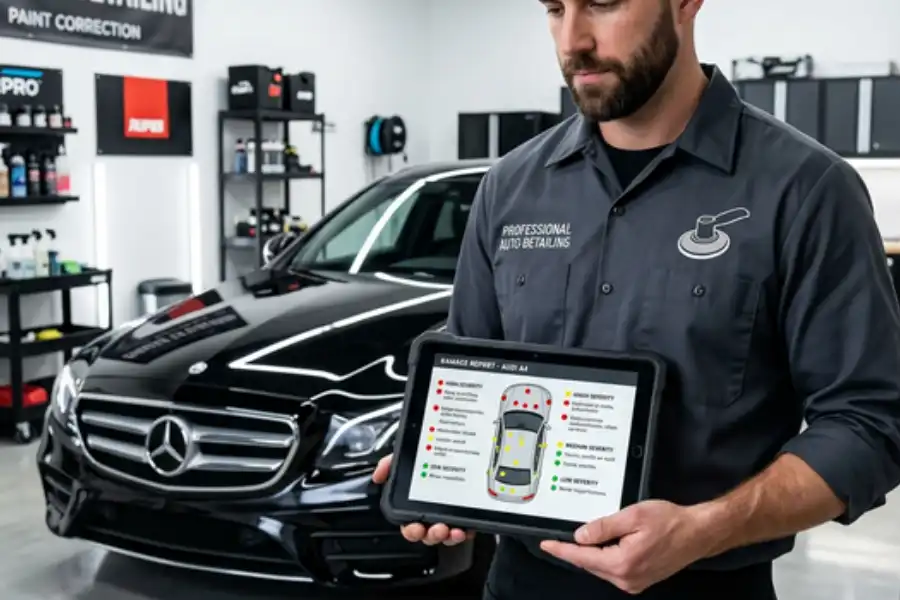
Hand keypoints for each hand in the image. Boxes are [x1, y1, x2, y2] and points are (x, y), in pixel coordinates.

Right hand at [372, 455, 472, 545]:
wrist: (453, 448)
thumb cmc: (426, 459)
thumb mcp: (406, 457)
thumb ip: (389, 464)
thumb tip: (378, 476)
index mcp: (415, 506)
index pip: (410, 526)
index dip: (412, 530)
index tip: (416, 528)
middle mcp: (431, 514)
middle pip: (429, 535)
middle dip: (433, 535)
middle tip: (438, 529)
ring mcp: (449, 517)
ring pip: (447, 536)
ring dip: (450, 537)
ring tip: (454, 530)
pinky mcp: (466, 516)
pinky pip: (466, 529)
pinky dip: (466, 531)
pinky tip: (467, 527)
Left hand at [540, 500, 713, 594]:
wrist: (697, 533)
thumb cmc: (670, 522)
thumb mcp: (633, 516)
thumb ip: (603, 527)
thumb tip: (580, 536)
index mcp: (622, 563)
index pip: (582, 557)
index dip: (562, 550)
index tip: (547, 545)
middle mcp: (627, 578)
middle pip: (590, 564)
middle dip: (574, 551)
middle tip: (559, 538)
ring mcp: (634, 582)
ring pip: (601, 568)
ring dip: (590, 554)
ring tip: (584, 538)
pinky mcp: (639, 579)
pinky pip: (613, 569)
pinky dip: (604, 558)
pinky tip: (603, 545)